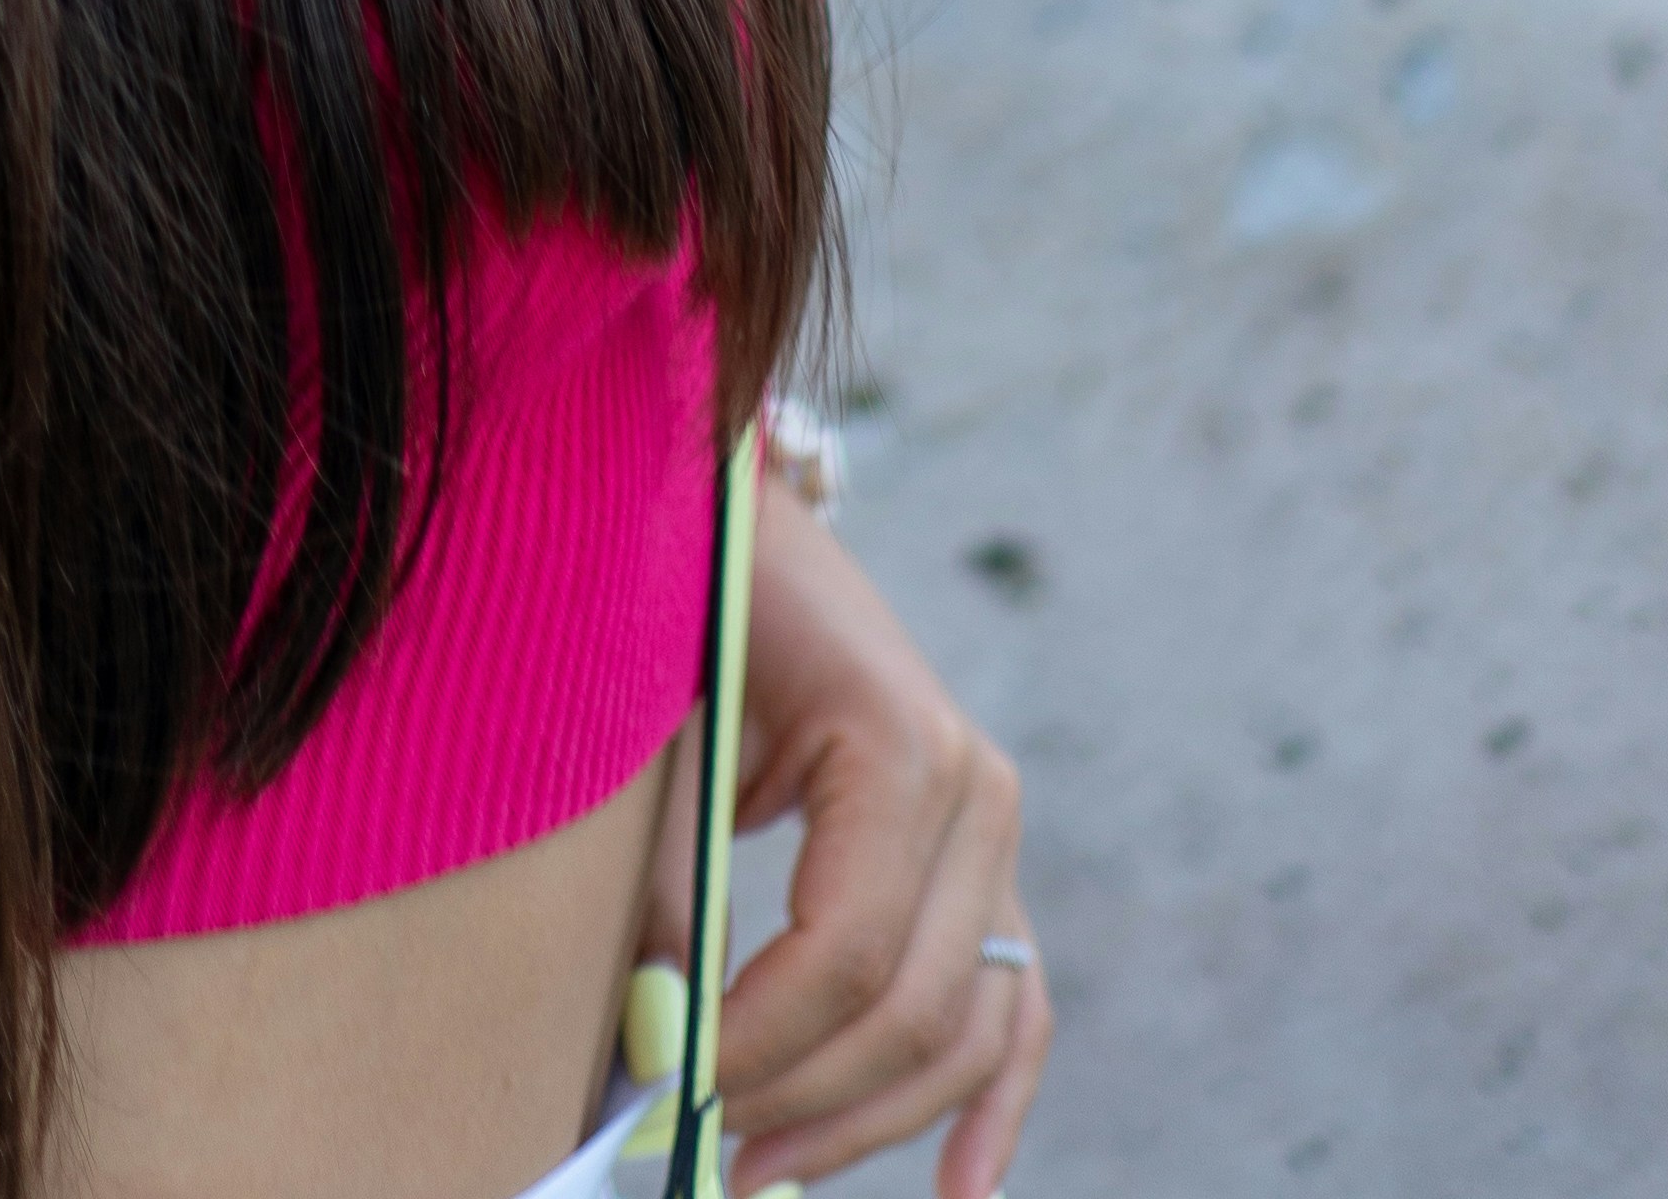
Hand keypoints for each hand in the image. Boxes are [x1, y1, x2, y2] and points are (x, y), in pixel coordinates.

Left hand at [631, 481, 1045, 1197]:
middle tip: (709, 1153)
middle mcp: (975, 792)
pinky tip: (960, 1192)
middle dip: (807, 1099)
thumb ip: (664, 881)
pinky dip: (991, 1105)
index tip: (677, 1089)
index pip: (846, 949)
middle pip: (911, 1006)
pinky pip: (1014, 1008)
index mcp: (901, 742)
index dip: (763, 1039)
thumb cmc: (698, 618)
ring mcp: (996, 834)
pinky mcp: (989, 868)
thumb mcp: (671, 728)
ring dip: (872, 1123)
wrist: (754, 534)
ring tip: (768, 1173)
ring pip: (964, 1029)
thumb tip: (654, 1040)